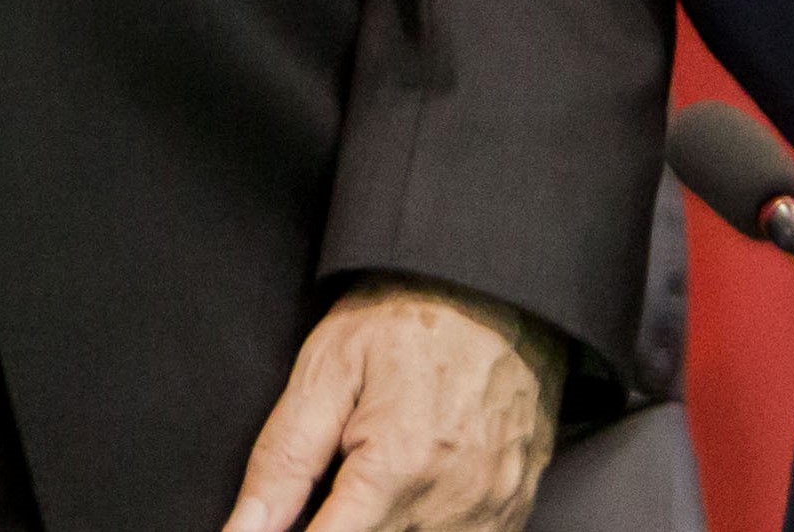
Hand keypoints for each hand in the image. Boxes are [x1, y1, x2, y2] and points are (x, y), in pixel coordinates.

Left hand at [220, 280, 561, 531]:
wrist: (492, 286)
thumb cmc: (405, 316)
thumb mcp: (326, 368)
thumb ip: (282, 463)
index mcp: (398, 466)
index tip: (291, 514)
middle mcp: (452, 502)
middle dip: (339, 520)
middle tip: (341, 465)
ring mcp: (490, 510)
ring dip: (382, 522)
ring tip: (377, 470)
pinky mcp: (511, 510)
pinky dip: (425, 522)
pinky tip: (414, 486)